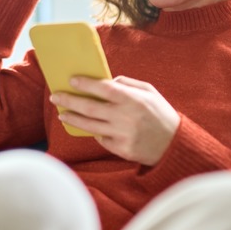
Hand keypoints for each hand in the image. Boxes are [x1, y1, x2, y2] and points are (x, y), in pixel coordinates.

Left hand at [50, 76, 180, 165]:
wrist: (174, 144)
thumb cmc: (161, 114)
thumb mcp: (150, 92)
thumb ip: (128, 84)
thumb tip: (107, 81)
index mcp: (133, 100)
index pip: (103, 89)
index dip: (86, 84)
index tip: (72, 80)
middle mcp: (125, 117)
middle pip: (90, 108)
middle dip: (70, 100)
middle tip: (56, 96)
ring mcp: (122, 135)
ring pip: (90, 126)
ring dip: (73, 119)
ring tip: (62, 114)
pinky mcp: (121, 149)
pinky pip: (101, 139)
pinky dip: (94, 132)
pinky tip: (88, 127)